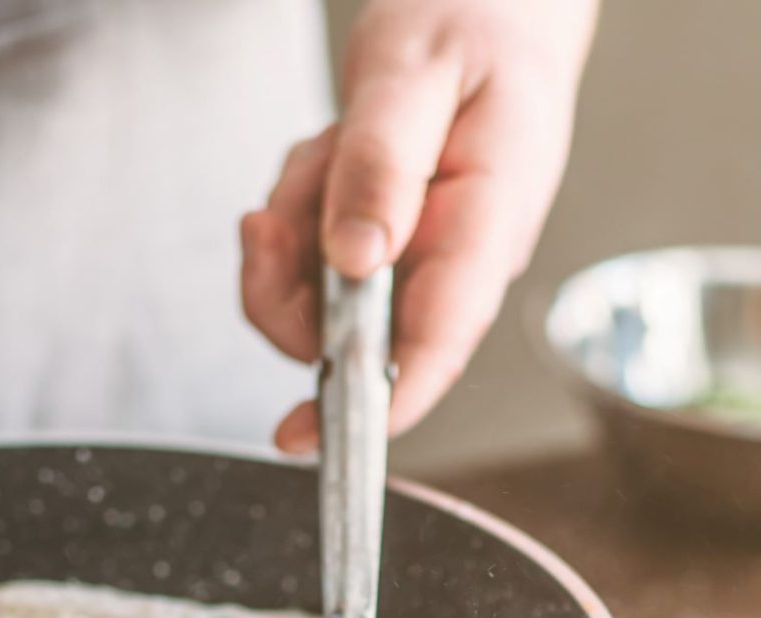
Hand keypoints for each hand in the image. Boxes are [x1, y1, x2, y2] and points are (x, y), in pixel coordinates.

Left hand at [241, 0, 594, 451]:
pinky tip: (328, 158)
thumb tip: (353, 262)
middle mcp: (458, 254)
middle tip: (271, 218)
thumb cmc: (478, 20)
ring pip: (321, 297)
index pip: (440, 340)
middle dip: (290, 287)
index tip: (315, 433)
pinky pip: (314, 258)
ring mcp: (422, 253)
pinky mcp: (390, 241)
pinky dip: (298, 209)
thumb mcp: (414, 75)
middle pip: (355, 334)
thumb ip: (381, 166)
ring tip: (324, 154)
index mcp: (489, 220)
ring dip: (293, 232)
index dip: (381, 401)